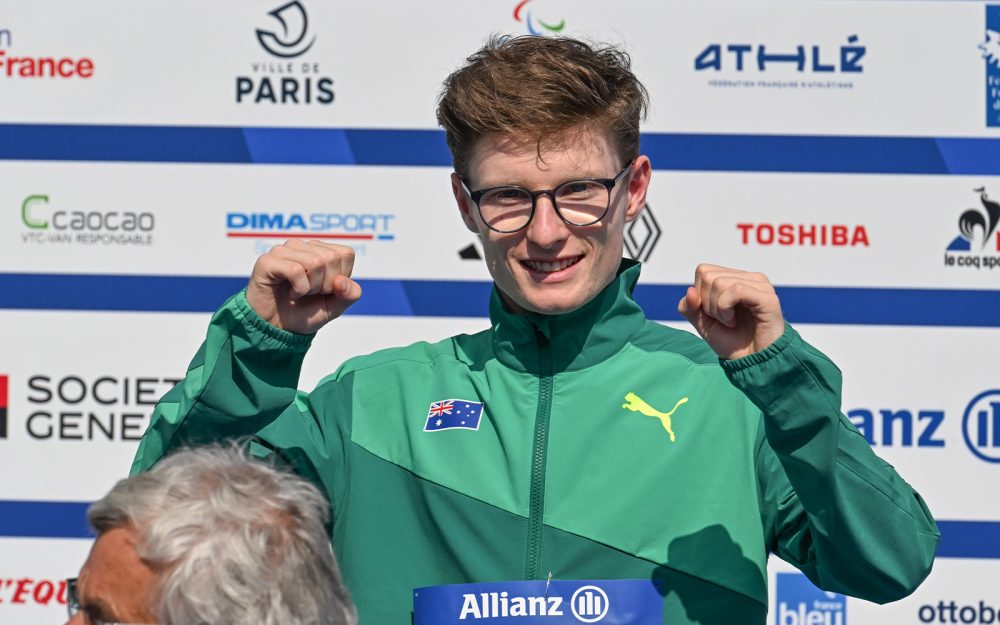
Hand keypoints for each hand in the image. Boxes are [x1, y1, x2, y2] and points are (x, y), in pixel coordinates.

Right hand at [246, 240, 361, 333]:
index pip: (345, 253)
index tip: (326, 290)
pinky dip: (298, 289)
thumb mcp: (335, 307)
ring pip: (315, 262)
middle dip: (326, 284)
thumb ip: (349, 294)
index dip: (341, 277)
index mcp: (319, 251)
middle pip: (331, 258)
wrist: (279, 330)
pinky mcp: (267, 261)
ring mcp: (283, 251)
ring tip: (299, 292)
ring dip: (311, 287)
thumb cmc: (305, 314)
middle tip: (310, 293)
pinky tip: (290, 294)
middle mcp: (302, 246)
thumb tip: (341, 281)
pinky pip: (295, 270)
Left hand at [677, 264, 783, 359]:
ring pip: (719, 282)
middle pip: (709, 276)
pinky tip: (733, 322)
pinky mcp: (768, 297)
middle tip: (722, 319)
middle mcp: (749, 278)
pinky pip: (735, 290)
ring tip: (730, 322)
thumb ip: (690, 307)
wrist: (753, 363)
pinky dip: (726, 309)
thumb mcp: (703, 324)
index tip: (713, 313)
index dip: (700, 295)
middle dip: (707, 303)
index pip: (704, 271)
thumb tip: (690, 291)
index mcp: (735, 279)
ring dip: (717, 309)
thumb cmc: (732, 342)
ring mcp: (760, 285)